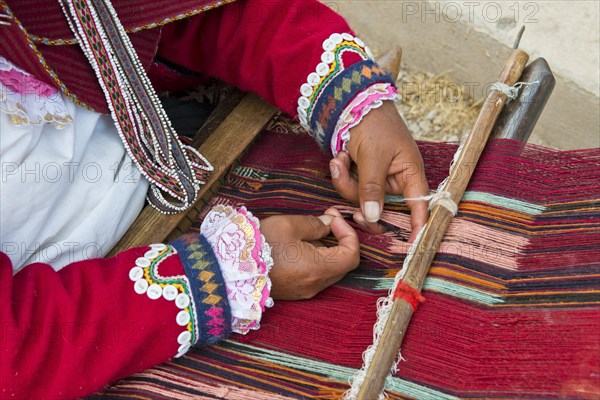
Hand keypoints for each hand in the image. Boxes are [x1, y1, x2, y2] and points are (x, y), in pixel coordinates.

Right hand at [260, 208, 359, 299]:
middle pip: (343, 264)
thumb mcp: (289, 225)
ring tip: (310, 230)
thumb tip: (329, 223)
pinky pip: (315, 275)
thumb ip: (315, 224)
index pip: (352, 255)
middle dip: (340, 239)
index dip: (348, 233)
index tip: (333, 218)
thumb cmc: (258, 245)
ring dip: (327, 249)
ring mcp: (304, 291)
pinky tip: (299, 245)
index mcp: (318, 269)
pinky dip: (316, 259)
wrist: (228, 269)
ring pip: (329, 269)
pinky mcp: (294, 292)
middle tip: (327, 219)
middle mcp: (315, 285)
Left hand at [329, 101, 428, 240]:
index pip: (419, 206)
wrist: (353, 102)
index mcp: (410, 173)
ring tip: (340, 158)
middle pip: (381, 207)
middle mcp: (396, 179)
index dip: (419, 226)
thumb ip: (372, 189)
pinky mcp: (362, 174)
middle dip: (359, 198)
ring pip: (360, 198)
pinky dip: (341, 173)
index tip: (415, 246)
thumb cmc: (374, 124)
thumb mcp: (373, 157)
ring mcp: (377, 178)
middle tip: (346, 191)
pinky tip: (339, 156)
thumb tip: (374, 218)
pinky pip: (350, 187)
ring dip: (345, 181)